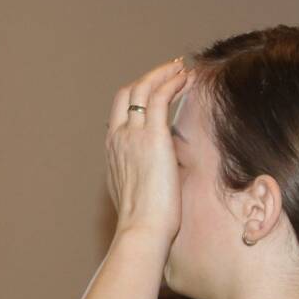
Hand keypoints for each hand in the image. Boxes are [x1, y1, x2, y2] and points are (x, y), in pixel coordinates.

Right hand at [107, 59, 189, 240]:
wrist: (142, 230)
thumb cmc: (144, 222)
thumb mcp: (136, 192)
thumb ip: (142, 173)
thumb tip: (158, 170)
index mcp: (112, 151)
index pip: (121, 111)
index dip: (139, 95)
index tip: (157, 89)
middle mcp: (118, 138)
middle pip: (127, 93)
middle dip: (150, 77)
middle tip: (171, 70)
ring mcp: (132, 136)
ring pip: (143, 89)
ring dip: (163, 73)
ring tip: (182, 68)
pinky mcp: (153, 137)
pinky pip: (160, 97)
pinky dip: (172, 82)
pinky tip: (186, 78)